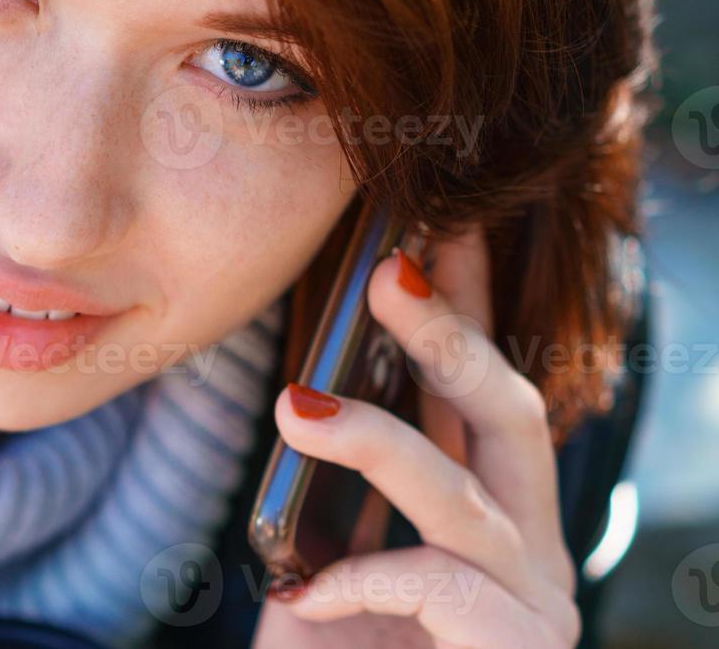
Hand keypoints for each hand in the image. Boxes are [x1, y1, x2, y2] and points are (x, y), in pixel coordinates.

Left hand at [249, 222, 581, 648]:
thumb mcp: (327, 553)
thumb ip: (337, 484)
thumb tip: (304, 388)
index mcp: (479, 508)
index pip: (474, 387)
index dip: (458, 302)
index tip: (427, 223)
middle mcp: (522, 547)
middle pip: (509, 414)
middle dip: (451, 333)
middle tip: (387, 269)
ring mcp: (530, 604)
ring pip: (467, 495)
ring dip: (378, 441)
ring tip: (295, 406)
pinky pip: (439, 588)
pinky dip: (362, 579)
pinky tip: (304, 589)